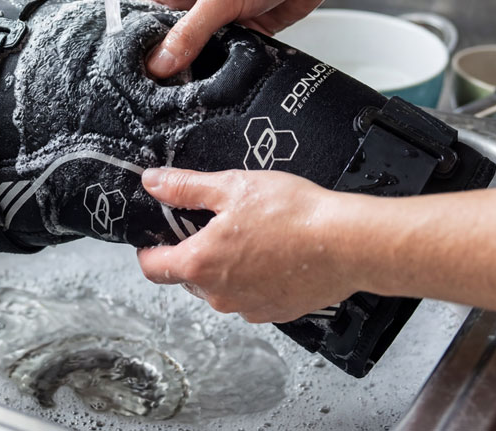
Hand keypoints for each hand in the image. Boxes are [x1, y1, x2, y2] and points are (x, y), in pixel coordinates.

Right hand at [131, 0, 344, 77]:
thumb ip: (190, 33)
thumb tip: (160, 63)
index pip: (141, 10)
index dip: (130, 36)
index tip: (125, 66)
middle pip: (169, 36)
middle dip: (165, 60)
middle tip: (154, 89)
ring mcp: (223, 16)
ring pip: (200, 50)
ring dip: (198, 66)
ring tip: (185, 93)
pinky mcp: (248, 30)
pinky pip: (229, 56)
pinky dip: (226, 68)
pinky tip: (220, 83)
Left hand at [136, 167, 362, 322]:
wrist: (346, 243)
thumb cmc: (293, 214)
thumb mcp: (233, 186)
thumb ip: (186, 187)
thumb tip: (153, 182)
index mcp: (200, 264)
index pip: (153, 268)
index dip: (149, 249)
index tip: (155, 237)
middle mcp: (219, 295)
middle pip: (189, 276)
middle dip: (196, 251)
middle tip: (218, 222)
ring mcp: (248, 308)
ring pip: (222, 288)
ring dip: (228, 266)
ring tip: (254, 235)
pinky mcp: (276, 313)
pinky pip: (251, 297)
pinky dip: (256, 278)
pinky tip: (275, 254)